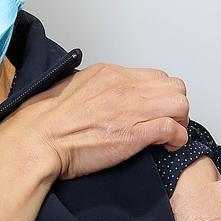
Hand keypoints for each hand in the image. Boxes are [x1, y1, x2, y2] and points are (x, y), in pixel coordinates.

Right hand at [0, 63, 189, 180]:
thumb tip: (104, 95)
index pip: (154, 76)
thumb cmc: (48, 121)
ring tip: (171, 135)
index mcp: (110, 74)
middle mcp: (125, 86)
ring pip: (180, 104)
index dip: (160, 95)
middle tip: (169, 122)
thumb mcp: (73, 88)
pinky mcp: (135, 133)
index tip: (155, 110)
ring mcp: (132, 108)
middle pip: (174, 87)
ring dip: (180, 121)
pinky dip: (177, 139)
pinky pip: (173, 129)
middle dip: (176, 106)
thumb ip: (96, 88)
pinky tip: (167, 147)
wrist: (39, 140)